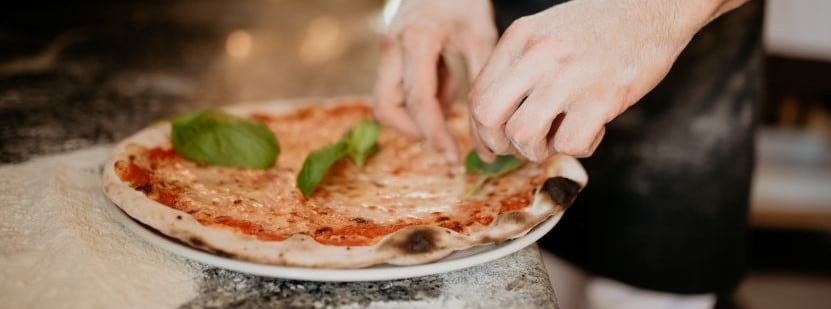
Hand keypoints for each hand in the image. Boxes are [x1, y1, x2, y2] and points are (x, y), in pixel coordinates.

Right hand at [373, 0, 496, 160]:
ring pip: (385, 104)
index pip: (418, 101)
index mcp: (416, 41)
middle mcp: (392, 48)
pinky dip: (418, 100)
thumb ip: (481, 87)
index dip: (435, 135)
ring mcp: (386, 53)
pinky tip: (444, 83)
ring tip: (448, 100)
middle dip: (416, 131)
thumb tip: (486, 142)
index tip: (455, 156)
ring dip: (415, 116)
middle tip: (448, 139)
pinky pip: (394, 92)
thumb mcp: (481, 37)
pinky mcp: (388, 58)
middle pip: (387, 109)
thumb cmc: (464, 2)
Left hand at [469, 0, 736, 161]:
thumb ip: (519, 67)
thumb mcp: (546, 33)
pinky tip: (594, 131)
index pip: (477, 95)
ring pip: (523, 136)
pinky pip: (570, 145)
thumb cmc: (601, 26)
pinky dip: (580, 149)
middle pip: (488, 117)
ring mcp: (569, 76)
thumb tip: (498, 118)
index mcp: (519, 39)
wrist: (655, 5)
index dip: (480, 132)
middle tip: (521, 150)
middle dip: (499, 145)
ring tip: (560, 139)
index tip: (494, 147)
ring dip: (538, 152)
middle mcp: (537, 56)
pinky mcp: (602, 97)